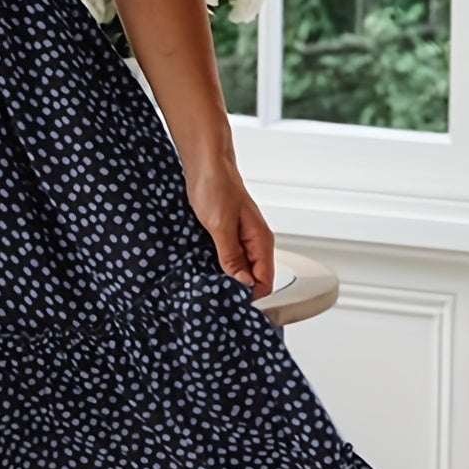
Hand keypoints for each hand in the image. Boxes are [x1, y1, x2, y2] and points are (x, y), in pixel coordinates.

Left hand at [185, 159, 275, 300]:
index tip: (231, 306)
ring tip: (207, 286)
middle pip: (252, 278)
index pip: (264, 282)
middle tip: (215, 298)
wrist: (205, 162)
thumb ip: (232, 256)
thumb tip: (243, 283)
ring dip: (225, 278)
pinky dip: (217, 266)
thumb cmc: (215, 185)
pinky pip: (227, 258)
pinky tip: (203, 269)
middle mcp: (254, 241)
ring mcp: (240, 238)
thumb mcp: (220, 226)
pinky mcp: (226, 234)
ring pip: (238, 269)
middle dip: (236, 290)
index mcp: (260, 240)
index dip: (250, 297)